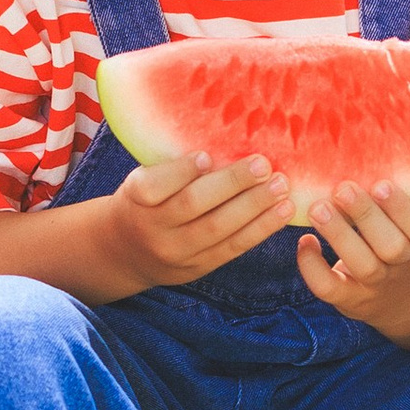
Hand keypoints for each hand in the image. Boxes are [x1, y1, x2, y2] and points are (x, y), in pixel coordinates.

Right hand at [102, 154, 294, 293]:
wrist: (126, 253)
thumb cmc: (144, 202)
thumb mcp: (142, 179)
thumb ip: (173, 167)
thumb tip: (227, 141)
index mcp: (136, 198)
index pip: (155, 185)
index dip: (181, 171)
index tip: (206, 156)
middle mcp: (154, 228)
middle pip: (193, 205)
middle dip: (231, 184)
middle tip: (263, 165)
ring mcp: (176, 252)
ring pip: (218, 229)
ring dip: (255, 207)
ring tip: (281, 188)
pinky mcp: (197, 268)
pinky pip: (233, 248)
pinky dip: (261, 229)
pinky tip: (283, 212)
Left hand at [296, 180, 409, 342]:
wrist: (407, 297)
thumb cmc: (403, 239)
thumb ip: (397, 194)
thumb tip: (373, 139)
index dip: (402, 208)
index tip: (381, 183)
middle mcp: (402, 263)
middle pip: (391, 246)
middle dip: (366, 216)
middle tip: (342, 188)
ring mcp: (376, 284)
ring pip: (362, 264)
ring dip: (338, 235)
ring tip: (316, 208)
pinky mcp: (350, 299)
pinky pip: (331, 289)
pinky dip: (313, 268)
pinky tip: (304, 242)